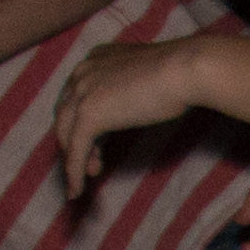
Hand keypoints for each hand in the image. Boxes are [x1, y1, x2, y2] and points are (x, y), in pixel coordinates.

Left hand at [53, 39, 189, 197]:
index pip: (76, 94)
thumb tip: (135, 103)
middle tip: (93, 162)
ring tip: (91, 175)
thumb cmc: (179, 73)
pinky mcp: (89, 115)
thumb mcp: (145, 76)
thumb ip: (131, 86)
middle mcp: (82, 72)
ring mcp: (82, 92)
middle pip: (65, 115)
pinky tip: (77, 190)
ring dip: (75, 159)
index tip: (95, 141)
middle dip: (74, 141)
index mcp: (95, 59)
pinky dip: (73, 173)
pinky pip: (75, 150)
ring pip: (67, 134)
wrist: (183, 71)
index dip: (80, 120)